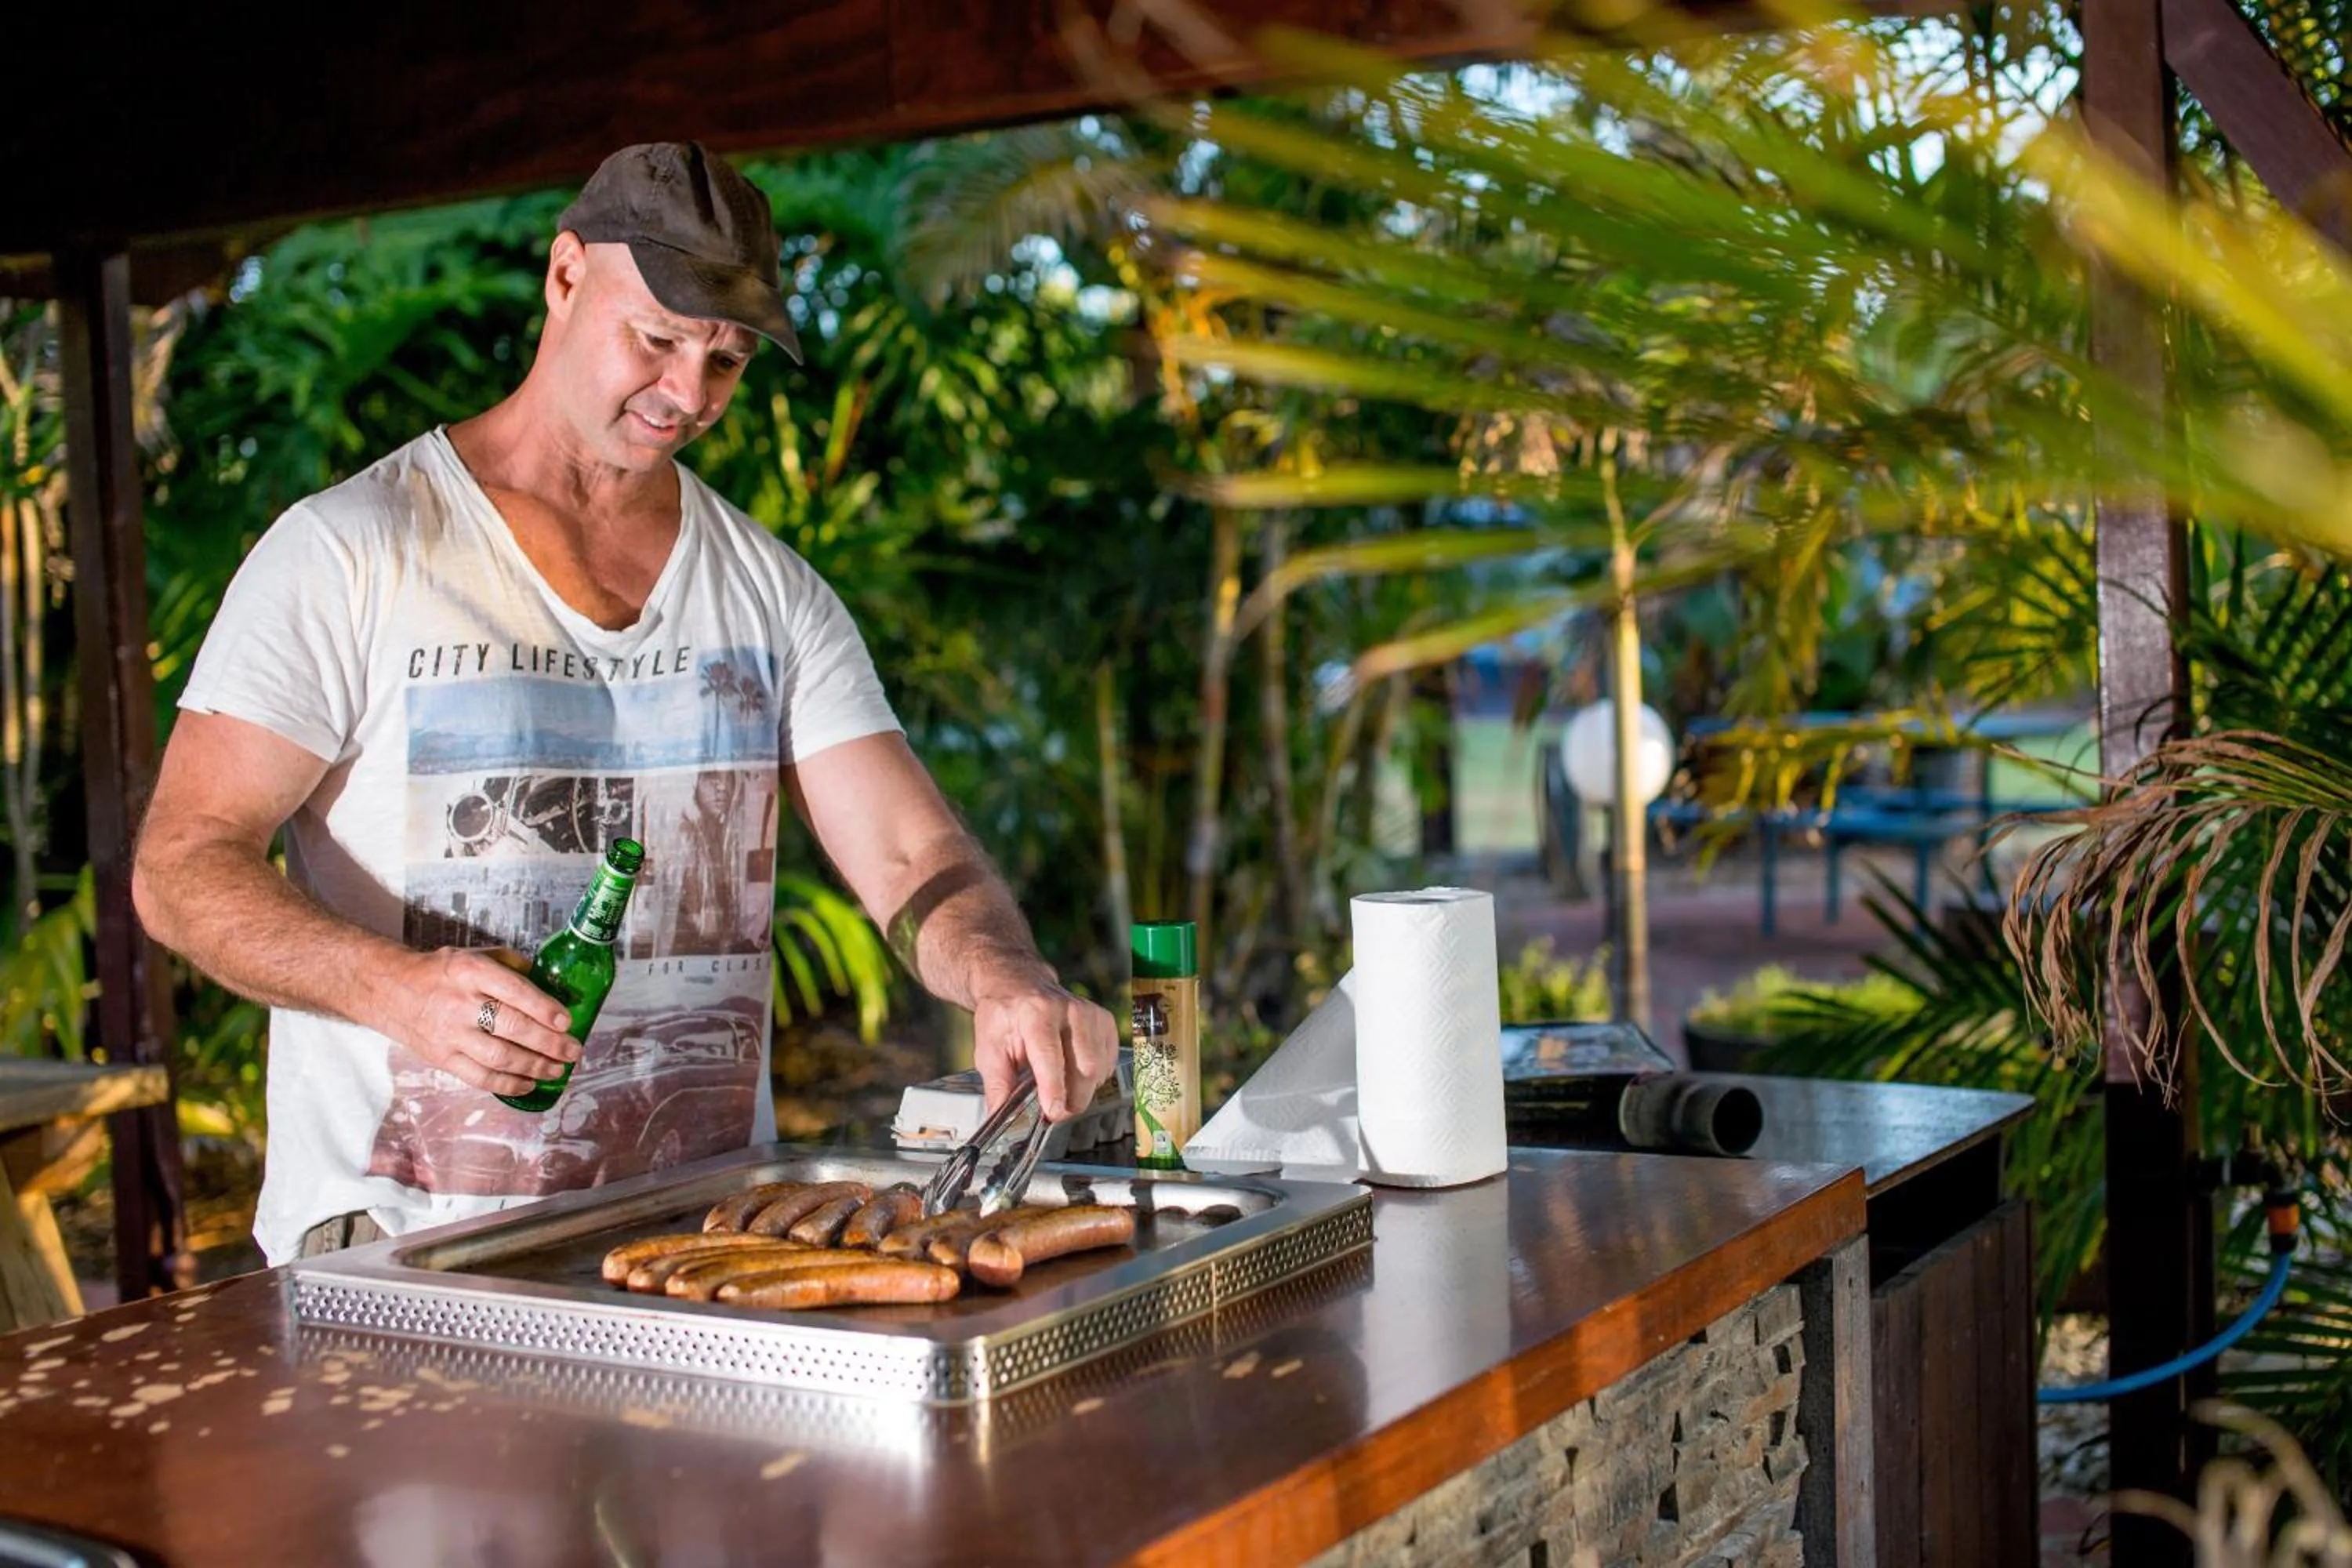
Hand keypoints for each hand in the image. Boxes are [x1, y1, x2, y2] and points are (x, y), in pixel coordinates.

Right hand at [381, 947, 579, 1097]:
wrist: (391, 990)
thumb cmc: (443, 972)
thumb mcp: (475, 956)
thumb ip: (512, 967)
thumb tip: (551, 985)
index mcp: (471, 972)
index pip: (514, 991)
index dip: (543, 1008)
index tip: (567, 1021)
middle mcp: (460, 1004)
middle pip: (511, 1028)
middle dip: (548, 1042)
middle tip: (573, 1050)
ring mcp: (450, 1035)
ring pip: (499, 1057)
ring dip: (534, 1066)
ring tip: (558, 1070)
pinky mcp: (442, 1058)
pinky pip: (479, 1078)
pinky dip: (508, 1085)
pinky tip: (529, 1084)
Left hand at [971, 969, 1120, 1122]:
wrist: (1020, 985)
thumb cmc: (1004, 1017)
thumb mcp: (988, 1048)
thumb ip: (997, 1085)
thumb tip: (1000, 1119)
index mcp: (1035, 1013)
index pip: (1050, 1055)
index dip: (1054, 1088)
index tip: (1053, 1112)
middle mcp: (1068, 1010)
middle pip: (1084, 1067)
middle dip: (1072, 1099)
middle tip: (1055, 1113)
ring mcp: (1091, 1013)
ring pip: (1098, 1068)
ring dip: (1082, 1091)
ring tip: (1061, 1091)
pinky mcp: (1105, 1020)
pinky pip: (1108, 1062)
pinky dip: (1094, 1078)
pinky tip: (1075, 1074)